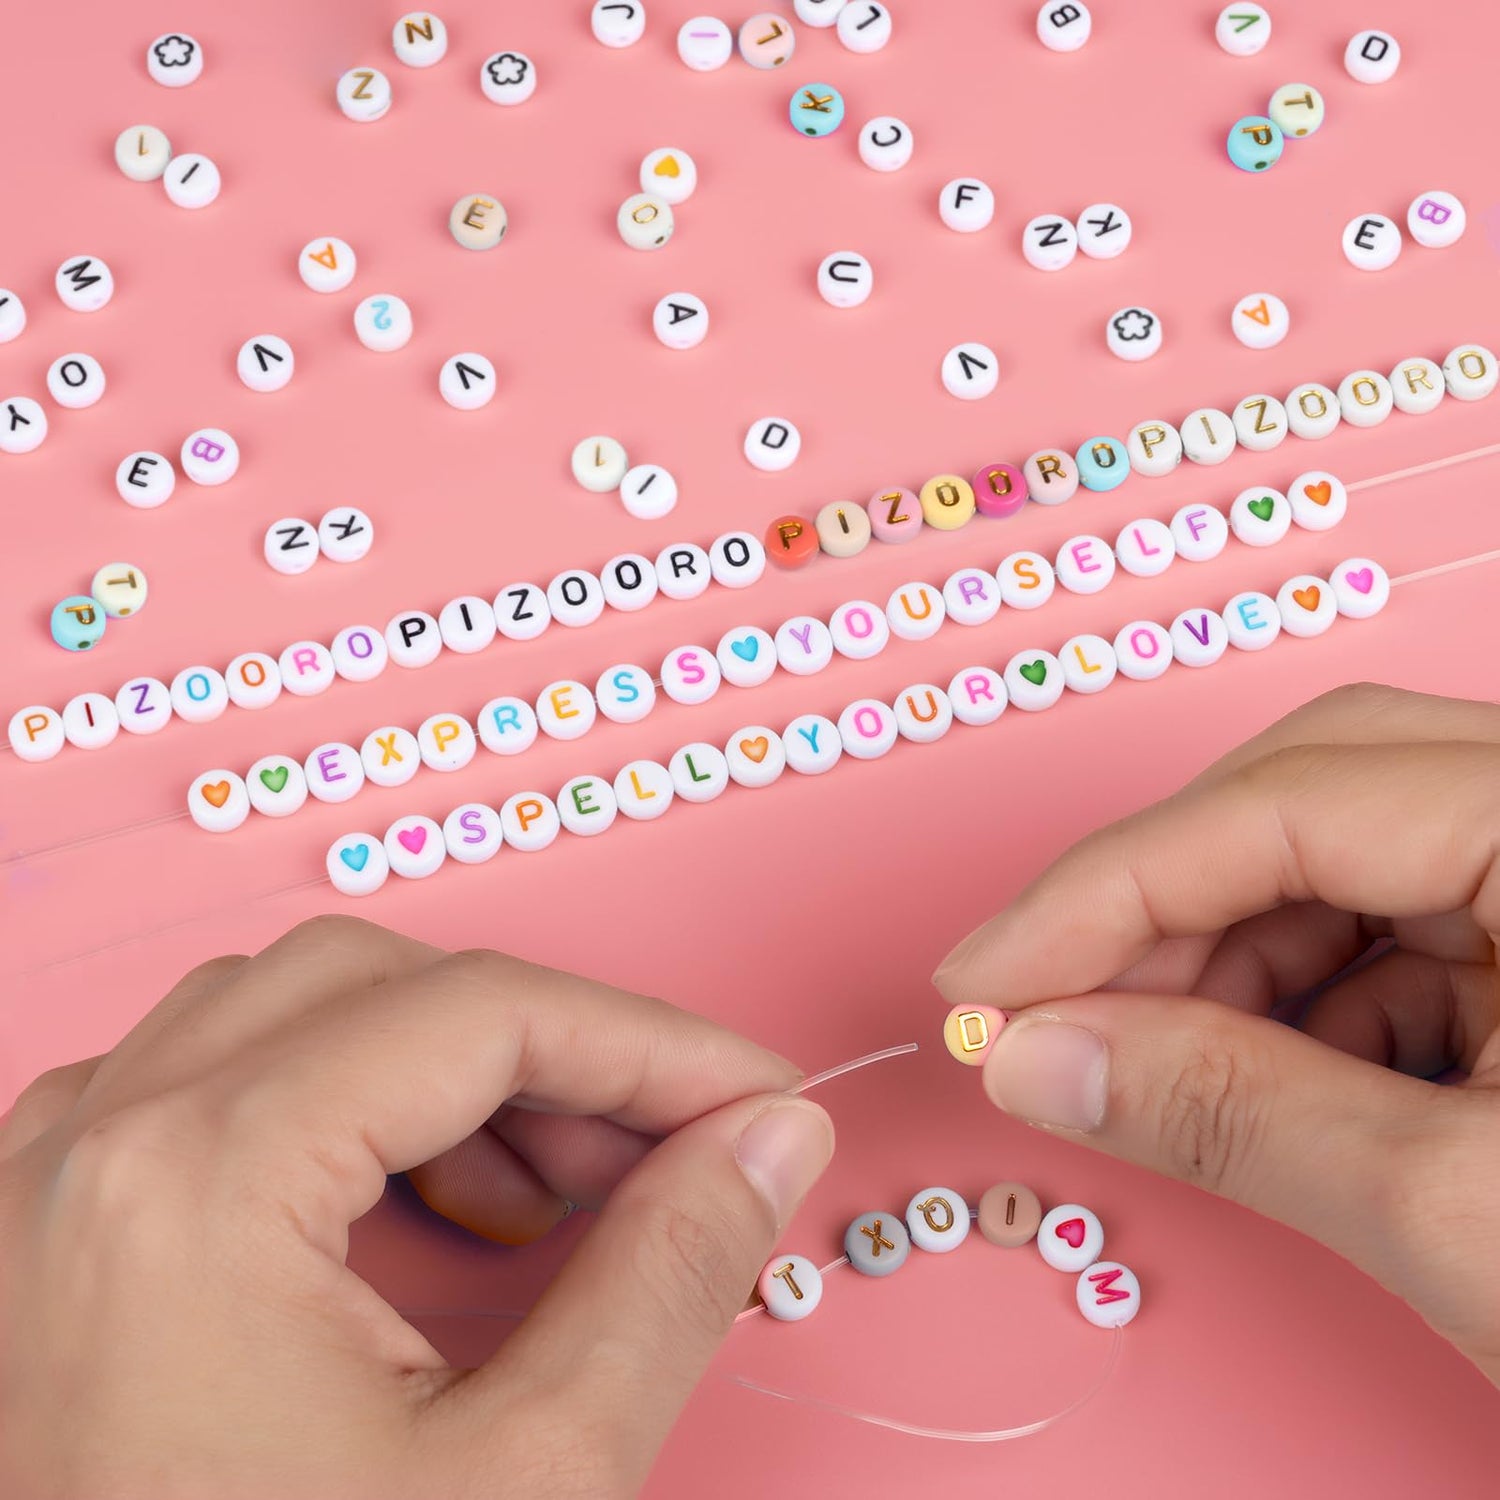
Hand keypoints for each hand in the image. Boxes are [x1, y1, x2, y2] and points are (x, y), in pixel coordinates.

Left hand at [0, 917, 832, 1498]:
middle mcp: (93, 1151)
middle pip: (381, 985)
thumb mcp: (524, 1486)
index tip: (754, 1097)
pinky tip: (404, 1208)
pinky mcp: (33, 1241)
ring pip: (287, 1014)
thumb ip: (668, 1278)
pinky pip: (203, 1084)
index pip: (481, 1014)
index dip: (652, 1046)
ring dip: (440, 1072)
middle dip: (548, 1052)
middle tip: (658, 1154)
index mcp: (198, 1183)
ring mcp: (40, 1190)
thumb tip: (766, 1142)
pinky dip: (335, 1105)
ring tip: (540, 1197)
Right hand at [934, 684, 1499, 1385]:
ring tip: (1158, 1069)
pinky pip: (1404, 937)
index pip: (1291, 802)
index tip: (984, 976)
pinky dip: (1308, 1009)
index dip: (1106, 889)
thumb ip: (1228, 1111)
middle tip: (1050, 1013)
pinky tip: (1271, 1085)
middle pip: (1318, 796)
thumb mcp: (1470, 1218)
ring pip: (1351, 867)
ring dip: (1228, 967)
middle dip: (1167, 909)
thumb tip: (1035, 1057)